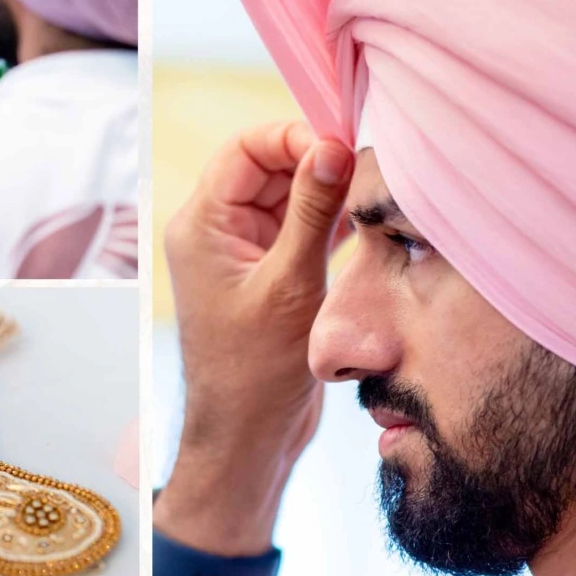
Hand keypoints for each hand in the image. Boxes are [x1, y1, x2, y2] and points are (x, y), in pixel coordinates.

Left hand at [156, 123, 353, 553]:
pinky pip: (303, 230)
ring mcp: (246, 253)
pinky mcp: (273, 275)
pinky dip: (333, 224)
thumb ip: (312, 212)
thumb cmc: (255, 373)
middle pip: (270, 167)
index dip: (293, 137)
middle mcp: (218, 231)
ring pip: (291, 197)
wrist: (248, 438)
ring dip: (329, 193)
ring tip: (373, 194)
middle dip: (317, 161)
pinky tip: (368, 225)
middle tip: (368, 168)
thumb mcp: (291, 285)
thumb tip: (333, 146)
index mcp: (202, 225)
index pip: (246, 150)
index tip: (341, 146)